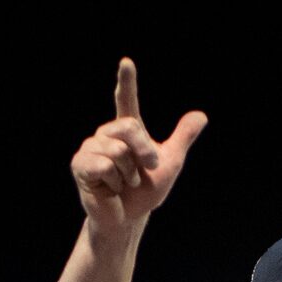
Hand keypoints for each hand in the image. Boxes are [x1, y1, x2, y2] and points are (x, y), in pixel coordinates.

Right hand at [72, 58, 206, 238]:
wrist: (128, 219)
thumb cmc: (145, 192)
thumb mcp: (170, 163)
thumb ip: (182, 138)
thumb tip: (201, 116)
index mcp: (127, 130)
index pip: (126, 100)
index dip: (127, 81)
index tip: (126, 62)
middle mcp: (107, 134)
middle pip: (129, 127)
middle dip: (144, 152)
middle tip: (145, 170)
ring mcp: (91, 148)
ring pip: (117, 151)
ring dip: (128, 174)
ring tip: (123, 183)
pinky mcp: (80, 164)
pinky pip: (104, 165)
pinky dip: (114, 182)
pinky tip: (109, 188)